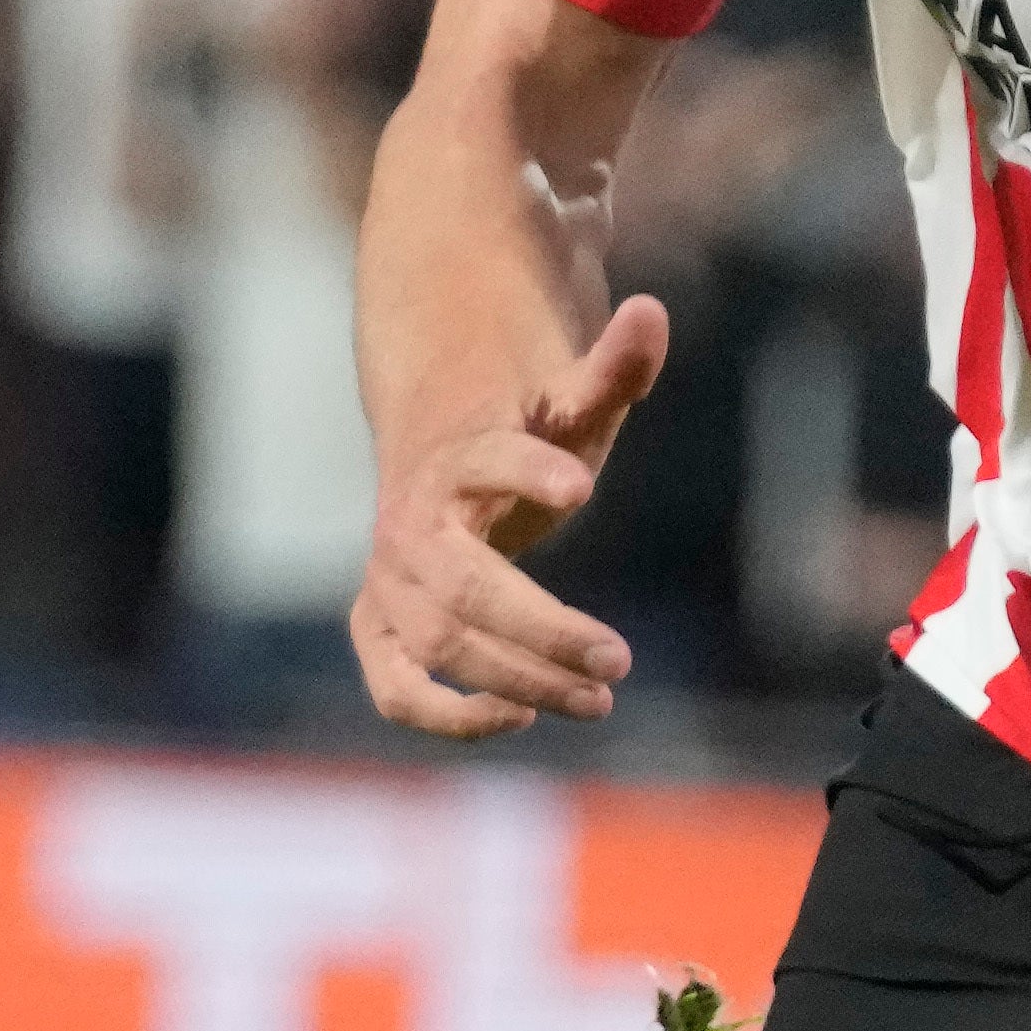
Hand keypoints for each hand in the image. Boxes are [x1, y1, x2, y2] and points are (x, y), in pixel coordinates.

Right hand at [352, 296, 666, 737]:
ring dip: (520, 680)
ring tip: (599, 699)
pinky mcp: (378, 630)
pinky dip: (446, 716)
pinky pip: (395, 690)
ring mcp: (387, 583)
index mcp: (458, 456)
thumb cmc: (520, 437)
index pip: (488, 460)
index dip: (529, 470)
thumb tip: (651, 311)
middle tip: (619, 659)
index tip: (581, 484)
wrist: (432, 463)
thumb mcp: (570, 403)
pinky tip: (521, 720)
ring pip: (439, 647)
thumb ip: (611, 371)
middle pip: (467, 588)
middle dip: (544, 629)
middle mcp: (409, 525)